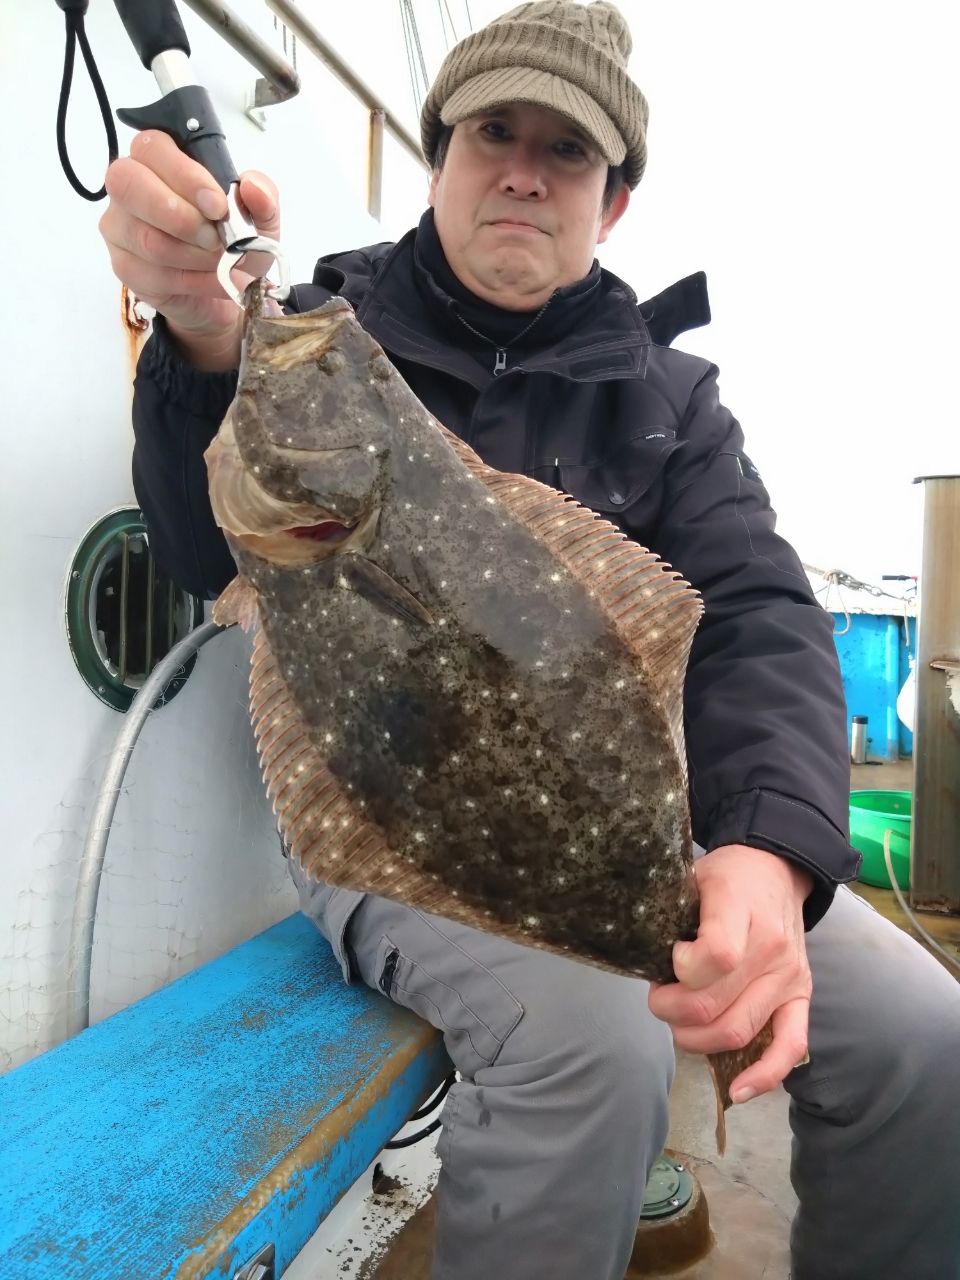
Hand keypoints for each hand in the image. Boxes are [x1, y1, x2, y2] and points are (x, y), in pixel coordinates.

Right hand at [99, 130, 281, 367]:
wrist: (227, 290)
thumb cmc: (235, 242)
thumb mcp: (259, 219)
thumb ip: (263, 196)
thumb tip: (252, 187)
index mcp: (159, 160)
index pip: (153, 147)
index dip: (185, 175)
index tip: (218, 206)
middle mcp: (129, 187)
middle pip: (128, 183)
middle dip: (180, 215)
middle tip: (214, 238)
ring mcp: (120, 228)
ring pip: (146, 237)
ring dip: (194, 255)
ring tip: (220, 263)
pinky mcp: (124, 267)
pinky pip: (151, 272)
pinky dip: (193, 281)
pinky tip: (212, 281)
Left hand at [648, 844, 813, 1100]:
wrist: (776, 870)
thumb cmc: (725, 877)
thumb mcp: (692, 878)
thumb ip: (671, 915)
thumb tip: (640, 958)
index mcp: (739, 908)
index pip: (713, 956)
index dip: (680, 968)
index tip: (668, 959)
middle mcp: (770, 946)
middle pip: (713, 1004)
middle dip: (671, 1010)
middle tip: (658, 998)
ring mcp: (788, 976)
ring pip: (738, 1030)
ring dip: (695, 1038)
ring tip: (679, 1022)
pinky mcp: (802, 996)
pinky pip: (790, 1046)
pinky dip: (764, 1076)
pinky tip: (737, 1090)